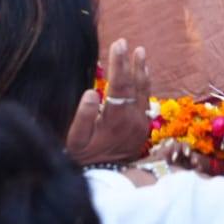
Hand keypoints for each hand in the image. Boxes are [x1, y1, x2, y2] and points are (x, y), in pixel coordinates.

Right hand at [66, 37, 150, 165]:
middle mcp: (133, 120)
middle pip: (134, 85)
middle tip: (125, 42)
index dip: (119, 63)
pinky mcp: (143, 129)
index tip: (118, 44)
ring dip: (142, 71)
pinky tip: (144, 75)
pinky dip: (146, 85)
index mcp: (116, 120)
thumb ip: (83, 116)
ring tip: (140, 52)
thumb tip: (92, 92)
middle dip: (130, 62)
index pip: (120, 84)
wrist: (103, 180)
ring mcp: (141, 124)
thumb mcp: (76, 140)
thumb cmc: (83, 157)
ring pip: (144, 92)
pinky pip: (147, 102)